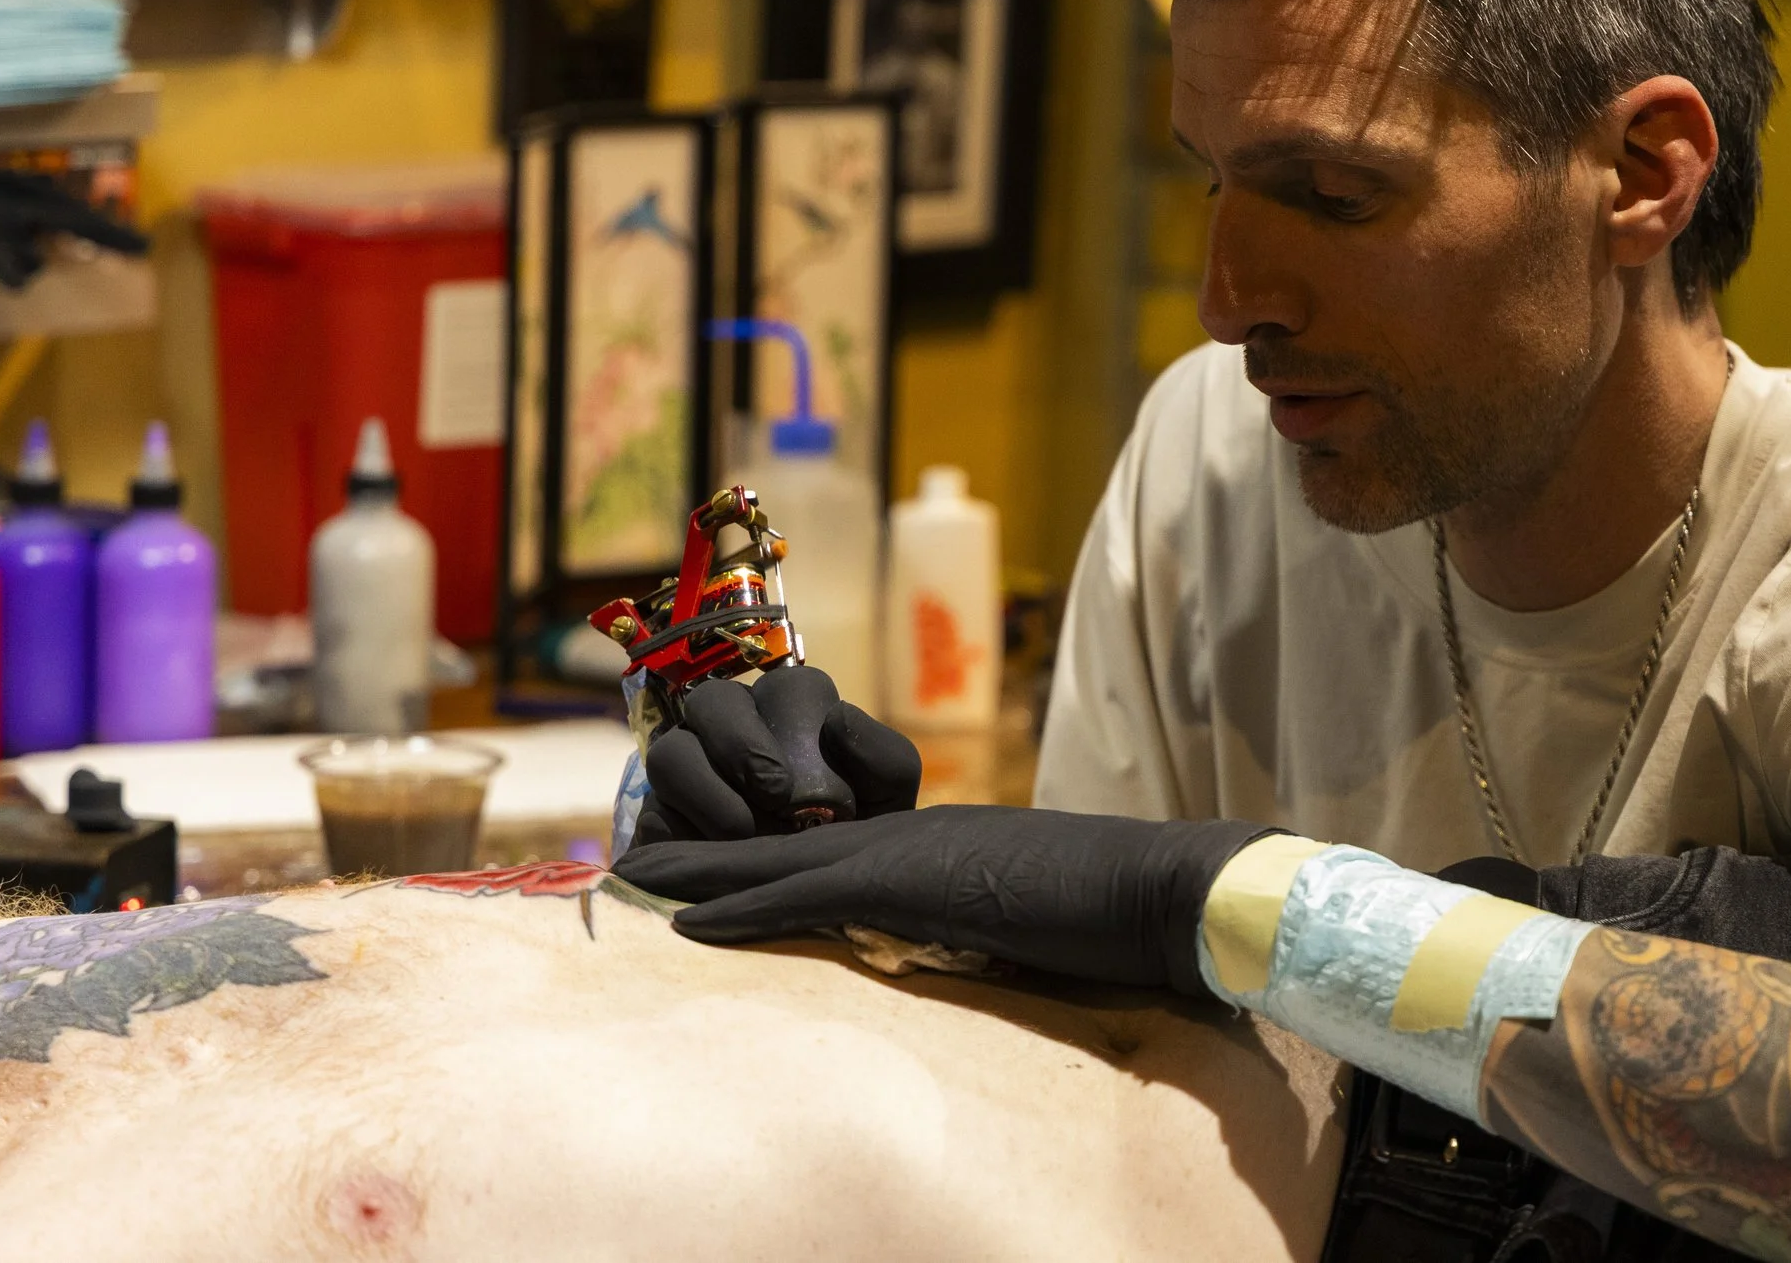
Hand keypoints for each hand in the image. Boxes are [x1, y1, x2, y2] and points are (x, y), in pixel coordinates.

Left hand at [613, 805, 1279, 996]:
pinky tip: (689, 919)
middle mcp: (909, 840)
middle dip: (707, 856)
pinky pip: (809, 895)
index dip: (764, 864)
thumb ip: (981, 923)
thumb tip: (961, 951)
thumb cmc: (1115, 911)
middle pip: (785, 845)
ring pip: (779, 860)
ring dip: (700, 874)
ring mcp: (909, 855)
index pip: (831, 857)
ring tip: (631, 881)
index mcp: (935, 851)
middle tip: (632, 863)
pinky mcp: (914, 883)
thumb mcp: (1030, 917)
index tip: (710, 876)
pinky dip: (743, 905)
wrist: (1160, 887)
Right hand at [629, 666, 922, 846]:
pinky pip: (654, 813)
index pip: (784, 687)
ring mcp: (693, 769)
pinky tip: (710, 862)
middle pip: (711, 701)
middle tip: (773, 797)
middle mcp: (736, 729)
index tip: (796, 777)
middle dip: (737, 743)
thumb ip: (882, 758)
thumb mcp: (887, 802)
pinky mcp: (663, 818)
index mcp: (793, 713)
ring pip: (670, 752)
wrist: (823, 900)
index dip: (786, 719)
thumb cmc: (858, 835)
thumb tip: (837, 717)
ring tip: (742, 835)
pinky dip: (682, 836)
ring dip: (705, 791)